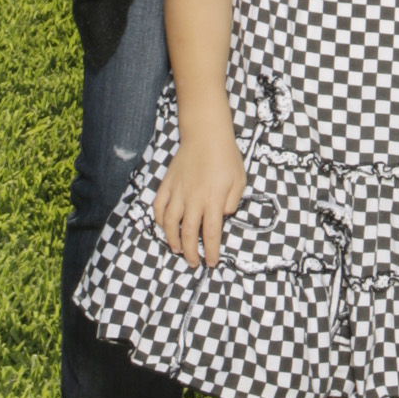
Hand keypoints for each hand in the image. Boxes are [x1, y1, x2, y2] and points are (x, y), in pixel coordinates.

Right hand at [151, 118, 246, 268]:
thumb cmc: (226, 156)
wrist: (206, 134)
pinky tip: (162, 226)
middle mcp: (193, 199)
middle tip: (193, 263)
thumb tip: (223, 216)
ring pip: (169, 222)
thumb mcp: (239, 179)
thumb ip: (232, 201)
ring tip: (176, 249)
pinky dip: (158, 219)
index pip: (212, 233)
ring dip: (172, 239)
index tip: (211, 262)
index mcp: (213, 199)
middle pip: (189, 233)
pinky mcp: (168, 183)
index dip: (211, 251)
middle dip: (190, 252)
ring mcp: (178, 191)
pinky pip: (158, 205)